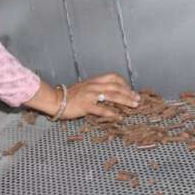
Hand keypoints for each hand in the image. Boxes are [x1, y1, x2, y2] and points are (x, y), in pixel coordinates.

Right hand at [24, 74, 139, 119]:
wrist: (56, 100)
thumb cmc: (69, 96)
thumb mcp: (84, 88)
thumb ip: (95, 89)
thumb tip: (107, 93)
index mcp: (94, 81)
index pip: (113, 77)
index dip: (124, 83)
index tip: (130, 90)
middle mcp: (93, 86)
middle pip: (116, 86)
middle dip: (129, 92)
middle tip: (138, 99)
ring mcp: (90, 95)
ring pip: (112, 95)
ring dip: (125, 100)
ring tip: (134, 105)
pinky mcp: (85, 105)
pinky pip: (101, 109)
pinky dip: (111, 112)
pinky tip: (119, 117)